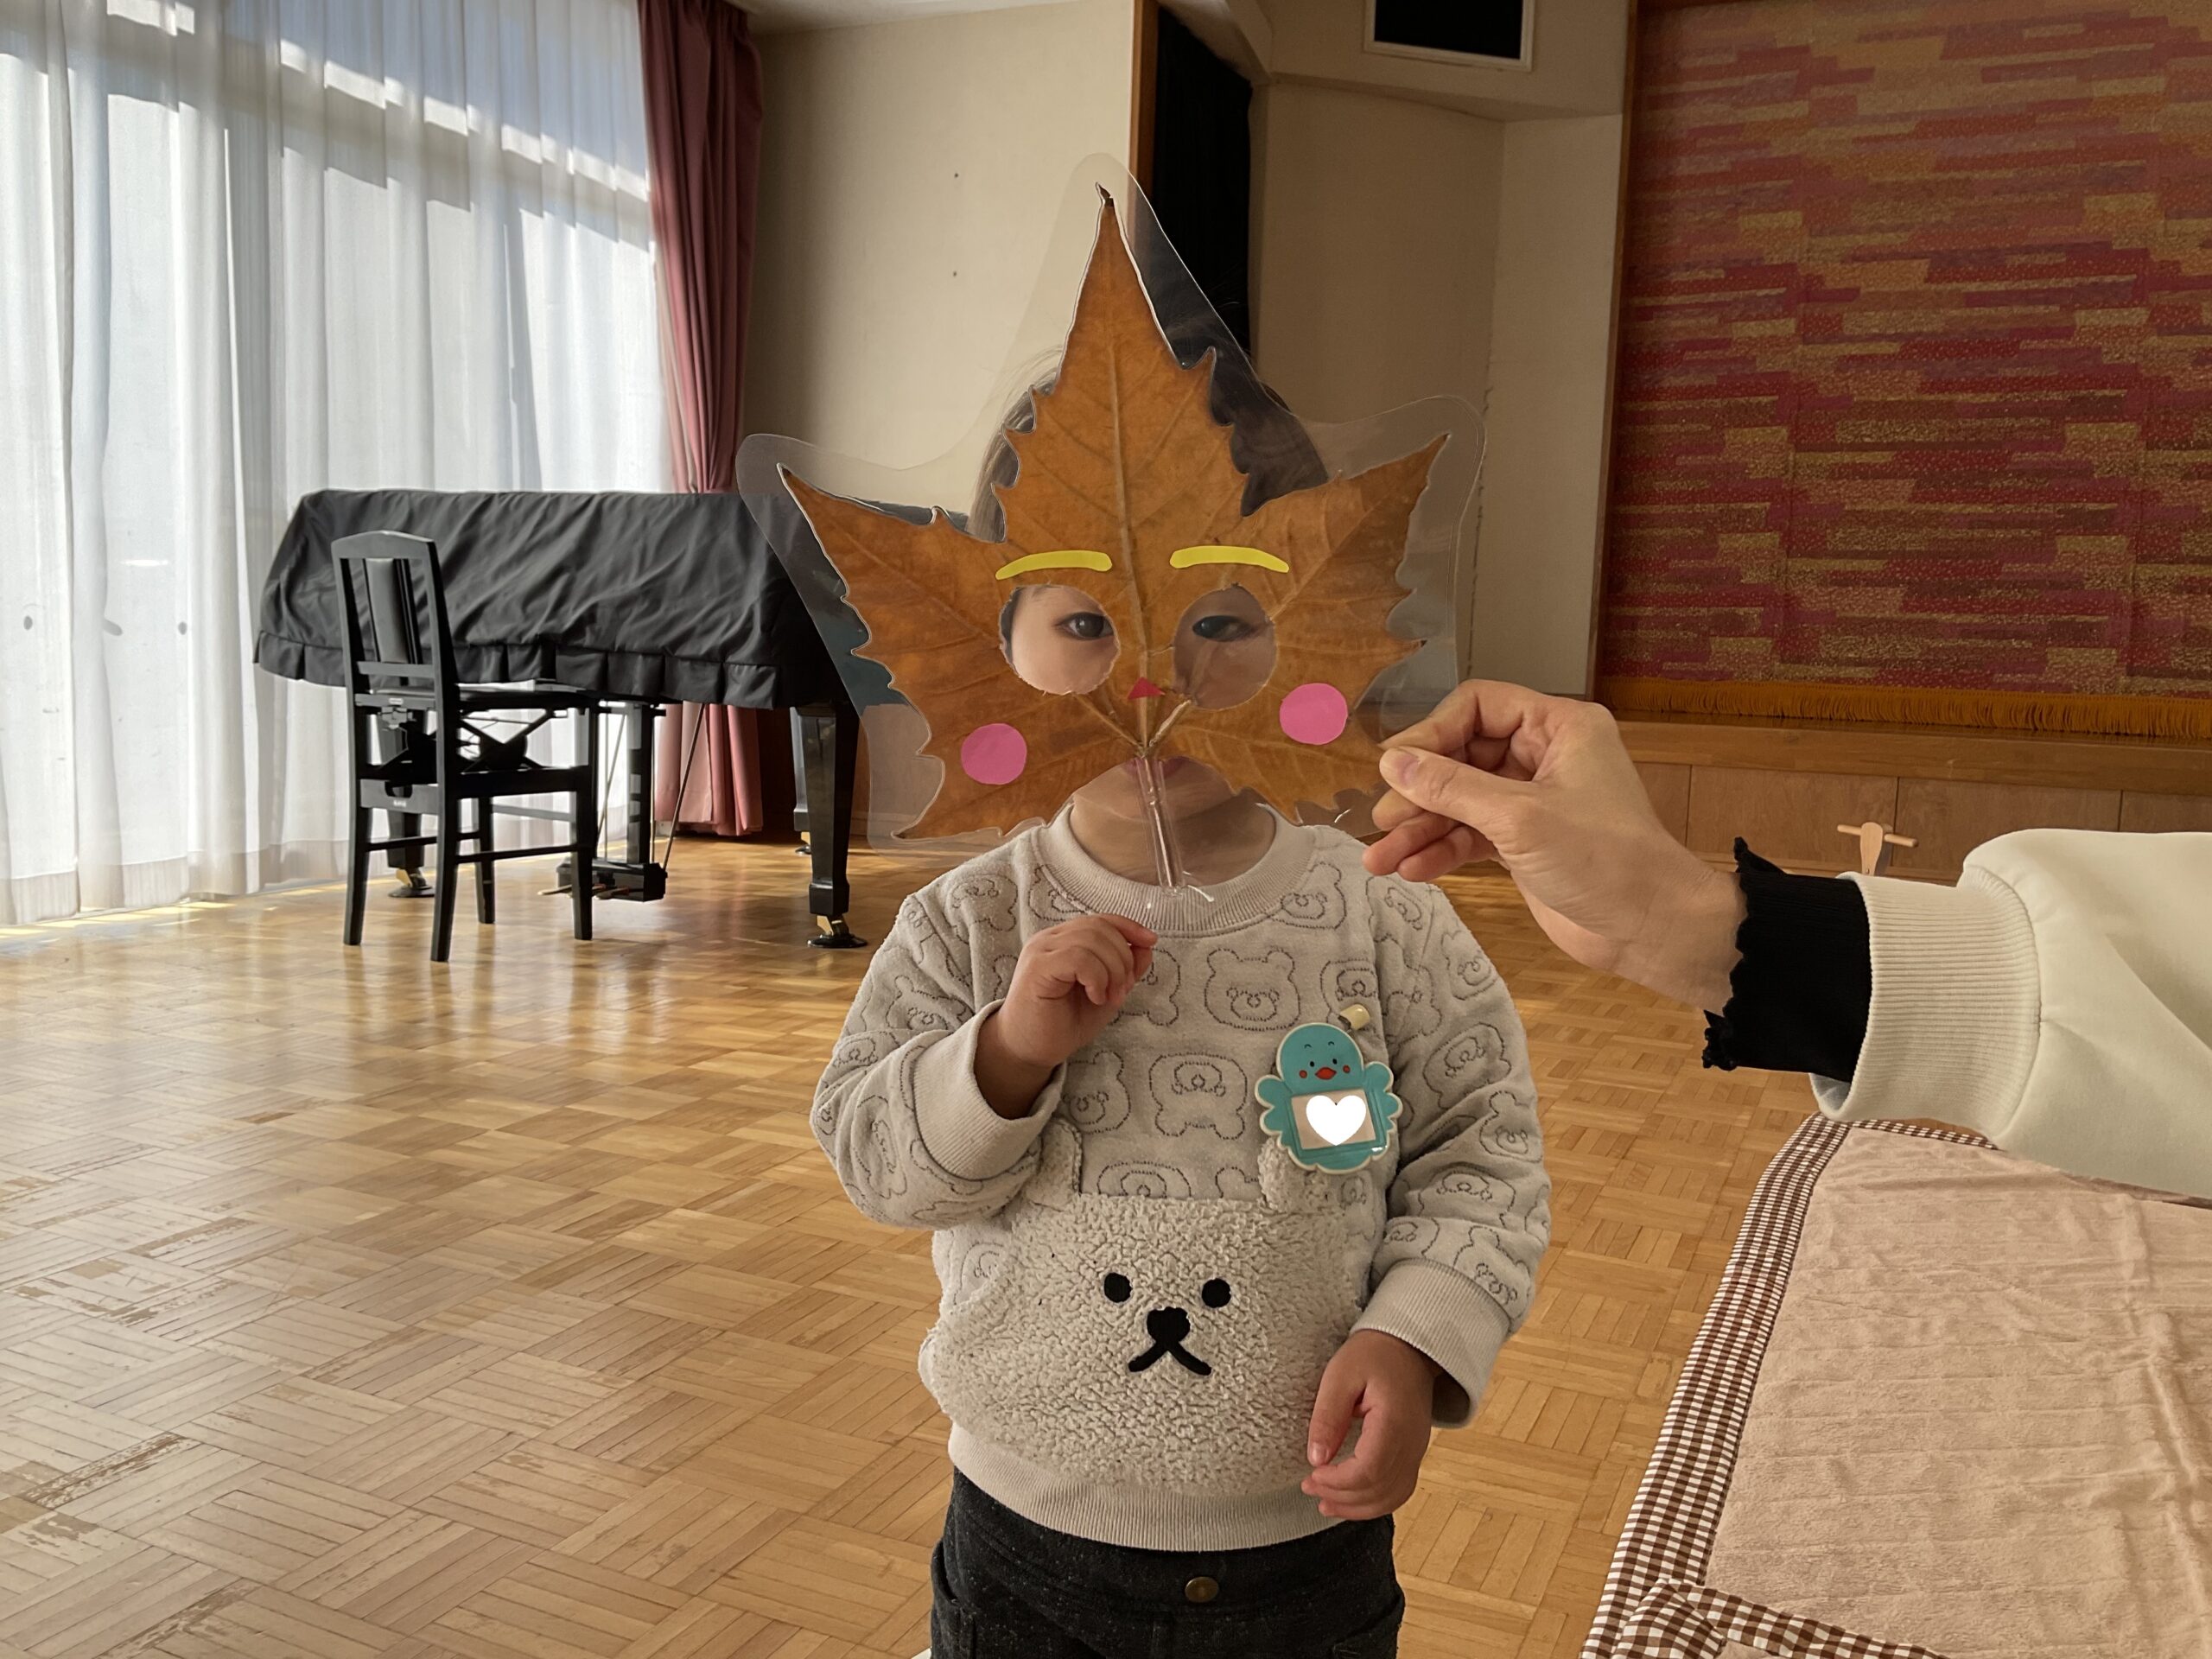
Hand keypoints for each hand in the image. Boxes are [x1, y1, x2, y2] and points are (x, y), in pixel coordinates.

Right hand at [974, 916, 1156, 1116]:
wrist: (1029, 1050)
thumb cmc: (1062, 1023)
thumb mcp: (1105, 992)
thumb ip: (1124, 969)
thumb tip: (1146, 946)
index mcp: (1064, 941)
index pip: (1101, 920)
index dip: (1129, 927)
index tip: (1150, 941)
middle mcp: (1051, 939)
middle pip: (1100, 927)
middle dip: (1122, 958)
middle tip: (1122, 991)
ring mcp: (1042, 950)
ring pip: (1091, 939)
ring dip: (1112, 970)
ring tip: (1108, 997)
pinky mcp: (1038, 967)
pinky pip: (1077, 957)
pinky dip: (1096, 977)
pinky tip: (1094, 996)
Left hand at [1301, 1330, 1438, 1520]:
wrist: (1409, 1347)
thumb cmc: (1374, 1354)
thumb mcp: (1341, 1375)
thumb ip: (1328, 1416)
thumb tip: (1316, 1458)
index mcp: (1394, 1422)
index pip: (1369, 1470)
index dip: (1337, 1481)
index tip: (1312, 1474)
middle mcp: (1412, 1443)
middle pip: (1379, 1489)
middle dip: (1341, 1496)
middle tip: (1308, 1487)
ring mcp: (1417, 1451)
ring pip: (1392, 1497)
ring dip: (1357, 1508)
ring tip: (1324, 1503)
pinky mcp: (1413, 1453)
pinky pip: (1399, 1490)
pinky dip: (1374, 1502)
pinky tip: (1350, 1500)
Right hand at [1362, 682, 1745, 1010]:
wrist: (1650, 928)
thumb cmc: (1603, 859)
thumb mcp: (1519, 817)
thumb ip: (1451, 787)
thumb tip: (1391, 762)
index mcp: (1559, 728)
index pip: (1479, 706)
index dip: (1433, 733)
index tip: (1396, 768)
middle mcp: (1545, 757)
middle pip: (1462, 756)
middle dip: (1420, 791)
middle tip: (1382, 821)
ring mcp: (1534, 801)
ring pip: (1461, 802)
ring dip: (1421, 829)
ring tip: (1380, 860)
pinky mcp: (1526, 843)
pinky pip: (1472, 836)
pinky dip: (1443, 851)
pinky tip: (1412, 871)